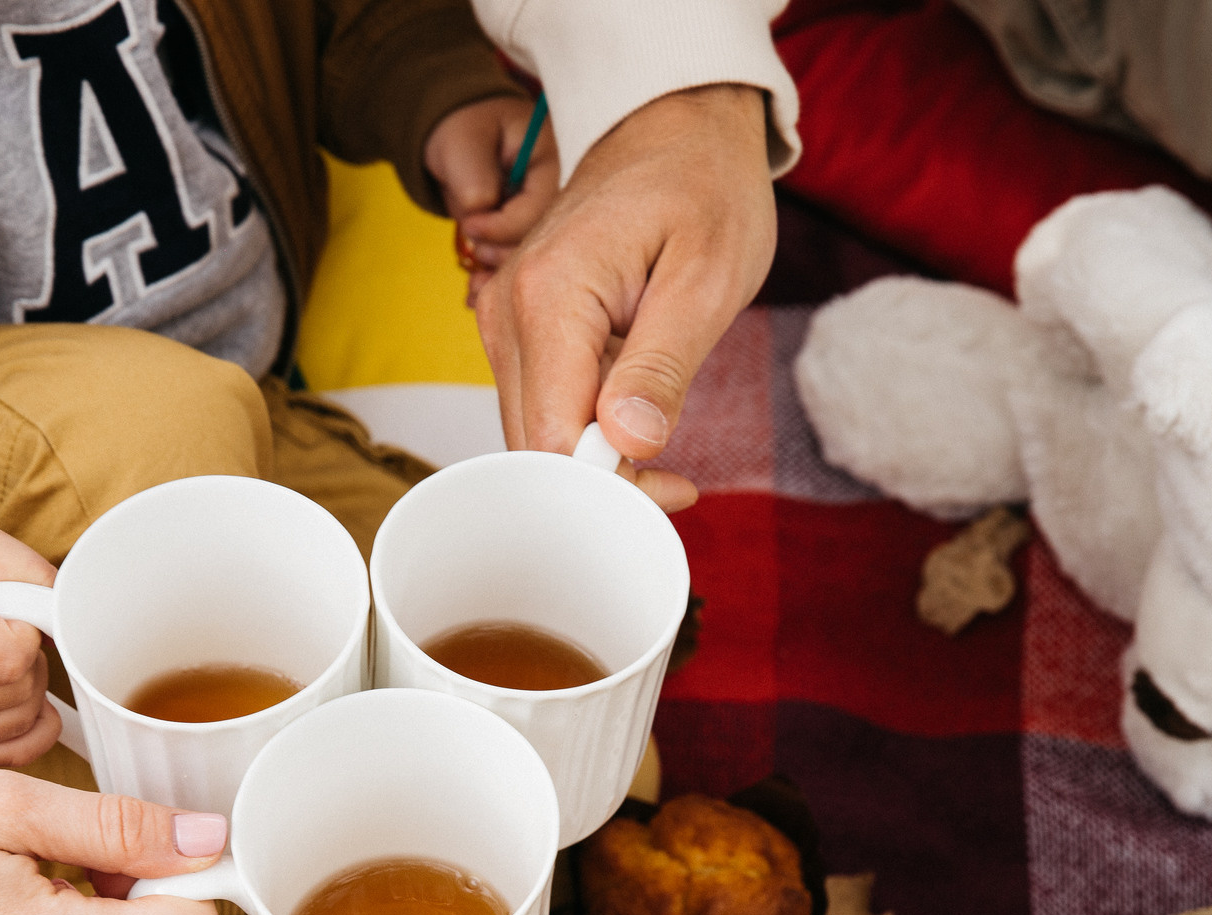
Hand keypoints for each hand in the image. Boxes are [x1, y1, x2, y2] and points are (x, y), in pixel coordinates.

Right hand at [0, 524, 59, 765]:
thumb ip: (33, 576)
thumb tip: (70, 626)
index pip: (12, 660)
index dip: (28, 636)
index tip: (9, 616)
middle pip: (18, 696)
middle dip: (31, 665)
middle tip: (8, 636)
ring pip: (17, 726)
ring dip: (29, 694)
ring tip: (1, 660)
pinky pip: (4, 755)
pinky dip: (29, 732)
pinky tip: (28, 704)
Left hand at [425, 94, 557, 266]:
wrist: (461, 138)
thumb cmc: (465, 129)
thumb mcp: (464, 142)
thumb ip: (474, 175)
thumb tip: (480, 209)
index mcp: (547, 161)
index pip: (539, 207)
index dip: (504, 225)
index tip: (470, 224)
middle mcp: (551, 192)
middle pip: (541, 239)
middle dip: (504, 251)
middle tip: (474, 247)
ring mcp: (540, 214)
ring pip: (527, 255)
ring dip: (498, 265)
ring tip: (473, 262)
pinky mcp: (524, 232)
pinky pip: (515, 261)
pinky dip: (495, 274)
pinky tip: (476, 282)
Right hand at [470, 84, 777, 512]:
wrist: (675, 126)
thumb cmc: (702, 189)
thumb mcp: (706, 278)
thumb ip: (662, 368)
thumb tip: (625, 446)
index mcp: (549, 298)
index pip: (554, 440)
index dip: (608, 487)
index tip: (673, 492)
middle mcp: (507, 312)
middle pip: (531, 447)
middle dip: (600, 485)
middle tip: (676, 486)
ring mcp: (505, 320)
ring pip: (532, 433)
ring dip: (593, 461)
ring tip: (663, 450)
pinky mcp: (518, 328)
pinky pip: (540, 404)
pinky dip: (584, 430)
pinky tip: (634, 420)